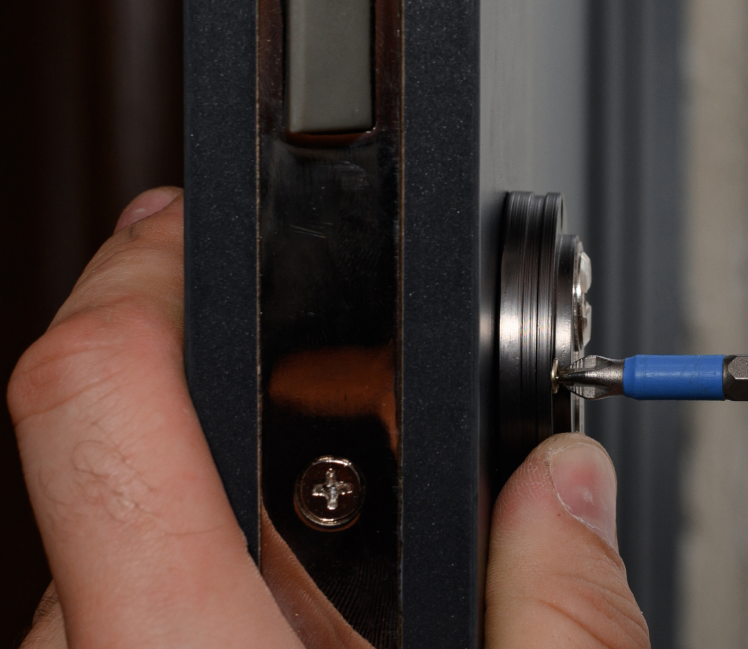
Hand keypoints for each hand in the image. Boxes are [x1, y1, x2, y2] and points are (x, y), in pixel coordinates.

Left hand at [8, 188, 648, 647]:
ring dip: (228, 540)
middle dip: (248, 429)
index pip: (95, 392)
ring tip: (350, 596)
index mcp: (184, 645)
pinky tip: (302, 646)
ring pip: (117, 561)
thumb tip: (565, 487)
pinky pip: (115, 628)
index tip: (191, 228)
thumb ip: (562, 611)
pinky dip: (202, 610)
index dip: (143, 272)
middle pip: (128, 468)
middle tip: (352, 435)